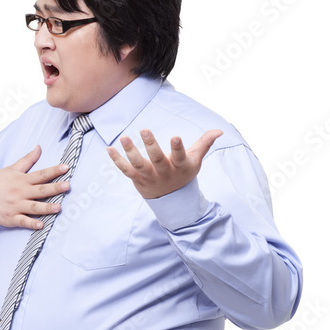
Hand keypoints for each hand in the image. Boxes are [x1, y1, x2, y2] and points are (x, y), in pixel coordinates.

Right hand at [0, 146, 70, 228]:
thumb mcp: (12, 169)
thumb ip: (27, 160)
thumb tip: (38, 147)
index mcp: (22, 180)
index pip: (41, 174)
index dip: (54, 170)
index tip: (66, 167)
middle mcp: (21, 193)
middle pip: (40, 190)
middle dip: (54, 188)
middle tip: (67, 186)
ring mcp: (16, 206)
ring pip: (34, 207)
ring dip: (46, 208)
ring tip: (58, 207)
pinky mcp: (12, 217)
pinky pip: (23, 221)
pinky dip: (31, 223)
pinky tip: (41, 225)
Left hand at [107, 128, 222, 198]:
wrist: (171, 199)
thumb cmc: (183, 172)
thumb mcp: (195, 160)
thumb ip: (204, 143)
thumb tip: (219, 130)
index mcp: (179, 166)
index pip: (180, 156)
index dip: (177, 148)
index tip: (175, 136)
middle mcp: (164, 172)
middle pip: (157, 159)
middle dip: (151, 145)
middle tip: (145, 130)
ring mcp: (149, 177)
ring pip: (138, 165)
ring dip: (130, 151)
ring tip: (124, 137)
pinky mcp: (137, 179)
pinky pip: (125, 170)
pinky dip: (116, 160)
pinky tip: (109, 149)